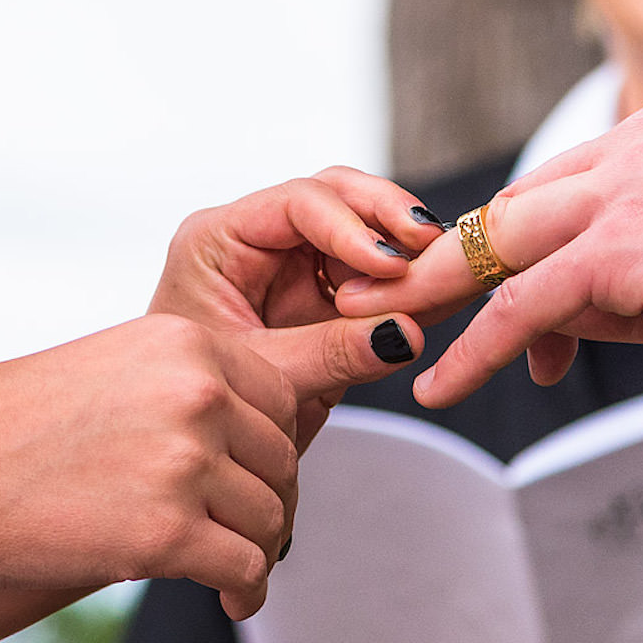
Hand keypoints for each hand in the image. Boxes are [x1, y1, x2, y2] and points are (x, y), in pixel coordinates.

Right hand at [0, 314, 304, 618]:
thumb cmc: (10, 428)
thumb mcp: (114, 368)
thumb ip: (188, 387)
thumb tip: (255, 437)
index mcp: (187, 342)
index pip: (283, 397)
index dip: (276, 448)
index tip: (260, 480)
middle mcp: (198, 391)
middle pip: (283, 458)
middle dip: (272, 502)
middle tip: (251, 533)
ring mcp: (185, 461)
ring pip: (270, 516)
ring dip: (259, 550)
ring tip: (234, 572)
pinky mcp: (168, 532)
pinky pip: (246, 567)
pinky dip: (246, 592)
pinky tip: (231, 601)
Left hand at [154, 168, 440, 441]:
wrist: (204, 445)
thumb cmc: (204, 407)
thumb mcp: (264, 380)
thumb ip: (330, 354)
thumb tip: (405, 332)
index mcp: (218, 241)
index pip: (295, 203)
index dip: (350, 226)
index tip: (390, 264)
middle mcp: (258, 238)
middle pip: (336, 197)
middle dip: (387, 218)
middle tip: (430, 246)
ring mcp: (295, 260)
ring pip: (365, 227)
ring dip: (404, 250)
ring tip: (438, 279)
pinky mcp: (326, 289)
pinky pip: (377, 271)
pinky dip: (407, 282)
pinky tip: (434, 297)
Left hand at [337, 102, 642, 407]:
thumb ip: (632, 275)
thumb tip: (562, 324)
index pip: (559, 188)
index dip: (512, 247)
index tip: (477, 295)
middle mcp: (640, 145)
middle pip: (517, 208)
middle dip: (447, 262)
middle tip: (389, 300)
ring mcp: (628, 189)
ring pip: (503, 246)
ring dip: (435, 295)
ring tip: (383, 333)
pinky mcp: (621, 247)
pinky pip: (523, 302)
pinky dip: (476, 347)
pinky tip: (445, 383)